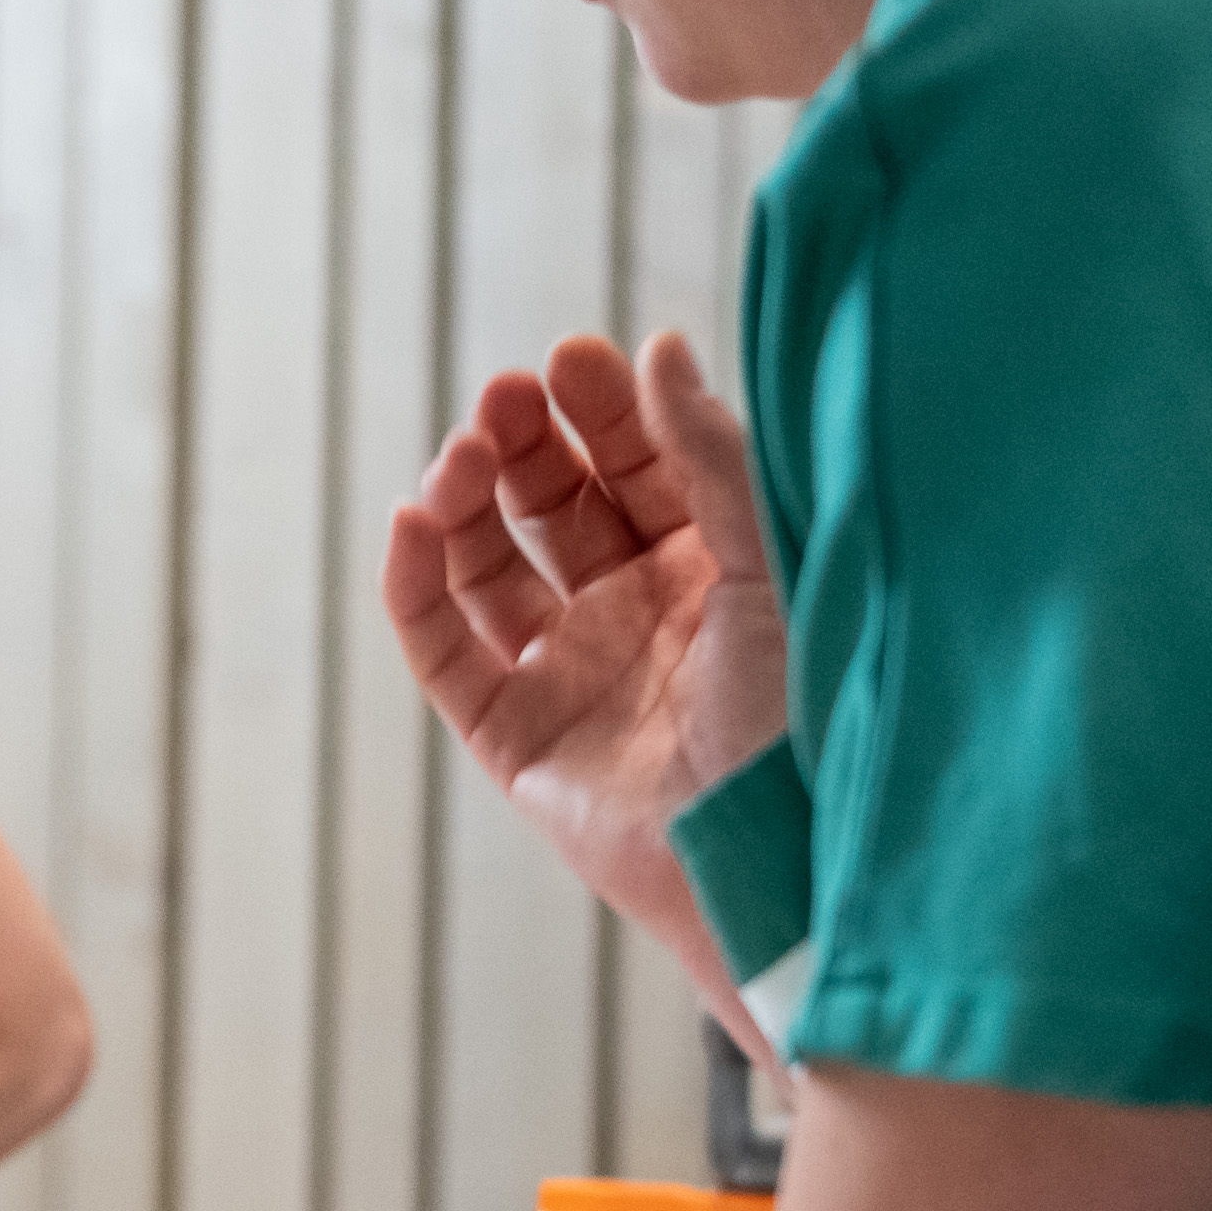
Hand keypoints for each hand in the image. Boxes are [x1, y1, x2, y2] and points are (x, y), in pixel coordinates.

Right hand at [381, 331, 789, 1044]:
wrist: (770, 863)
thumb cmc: (798, 721)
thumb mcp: (767, 567)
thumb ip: (712, 458)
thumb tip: (660, 346)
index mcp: (710, 571)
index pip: (639, 465)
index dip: (603, 409)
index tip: (576, 358)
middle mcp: (634, 614)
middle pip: (554, 501)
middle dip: (525, 440)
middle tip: (506, 394)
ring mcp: (568, 672)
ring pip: (488, 564)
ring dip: (463, 499)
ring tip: (462, 455)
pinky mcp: (512, 734)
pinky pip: (443, 649)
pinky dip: (414, 584)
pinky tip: (413, 520)